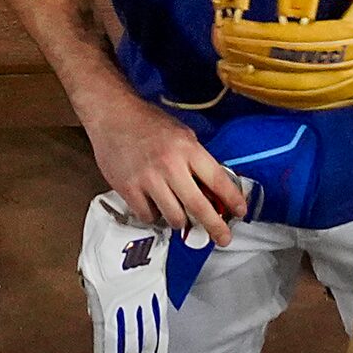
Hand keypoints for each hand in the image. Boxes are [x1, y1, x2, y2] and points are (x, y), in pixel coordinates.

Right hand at [81, 90, 247, 245]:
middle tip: (224, 238)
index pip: (218, 180)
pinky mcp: (128, 189)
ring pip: (174, 218)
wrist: (112, 114)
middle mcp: (170, 165)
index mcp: (187, 149)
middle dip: (215, 227)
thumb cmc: (149, 123)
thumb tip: (213, 187)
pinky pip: (149, 217)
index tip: (240, 211)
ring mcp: (148, 179)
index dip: (232, 199)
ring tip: (179, 213)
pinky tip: (154, 205)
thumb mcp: (181, 133)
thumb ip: (196, 159)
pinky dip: (154, 216)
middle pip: (199, 207)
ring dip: (180, 220)